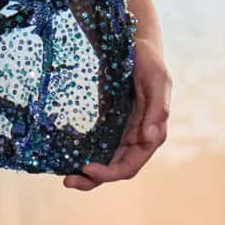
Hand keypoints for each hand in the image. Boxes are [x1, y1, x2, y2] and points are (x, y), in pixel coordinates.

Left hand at [63, 30, 170, 190]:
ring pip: (104, 163)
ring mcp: (120, 133)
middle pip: (114, 170)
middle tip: (68, 180)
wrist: (136, 45)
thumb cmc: (149, 62)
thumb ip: (158, 109)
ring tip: (65, 177)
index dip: (110, 172)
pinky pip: (95, 147)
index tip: (88, 167)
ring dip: (86, 174)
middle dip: (93, 179)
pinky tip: (65, 158)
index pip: (130, 165)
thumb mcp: (158, 81)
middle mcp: (135, 139)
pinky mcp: (107, 125)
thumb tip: (151, 138)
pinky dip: (82, 156)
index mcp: (150, 135)